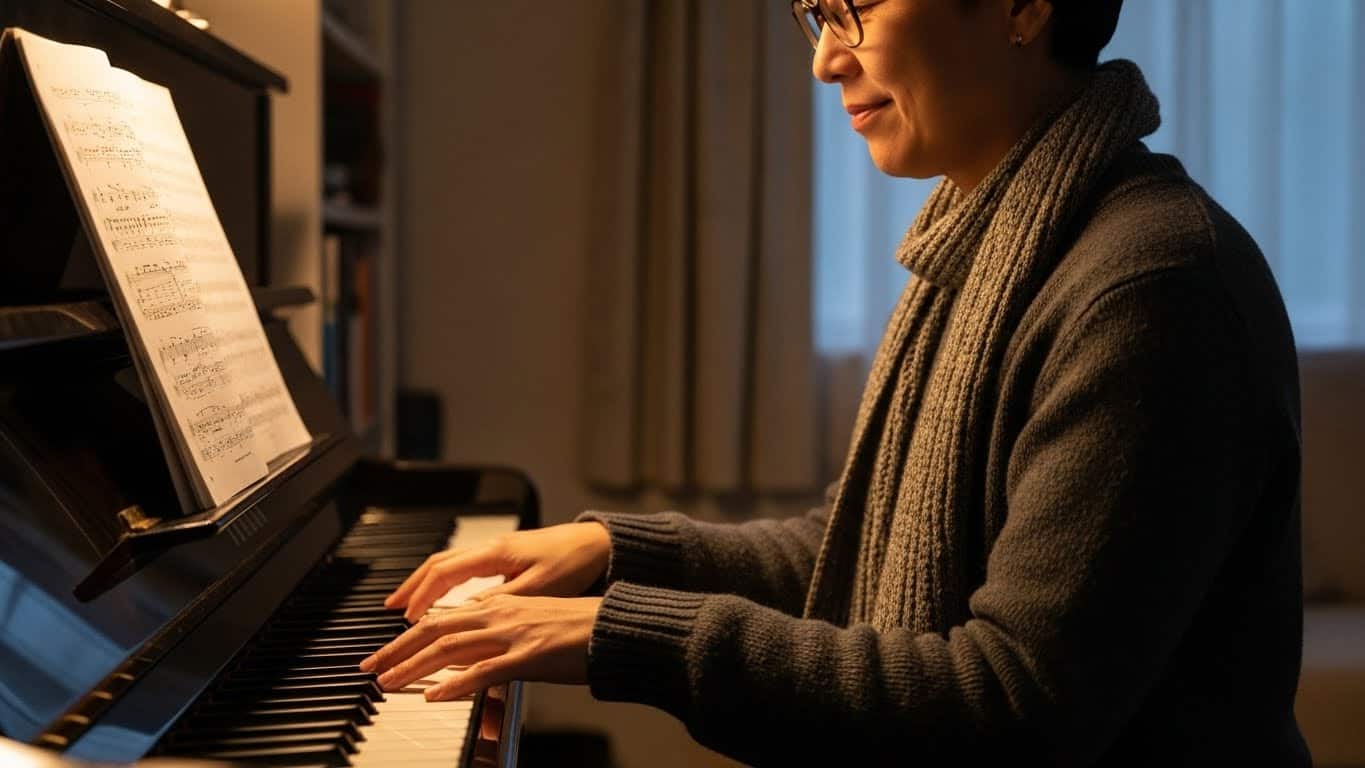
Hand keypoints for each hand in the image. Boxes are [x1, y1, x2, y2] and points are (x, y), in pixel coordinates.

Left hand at [359, 594, 599, 699]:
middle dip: (396, 649)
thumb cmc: (579, 628)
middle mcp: (500, 613)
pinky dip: (453, 684)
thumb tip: (472, 656)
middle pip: (435, 628)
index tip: (387, 651)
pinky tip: (434, 695)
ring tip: (389, 682)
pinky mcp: (527, 657)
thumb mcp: (531, 623)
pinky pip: (482, 671)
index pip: (443, 617)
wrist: (614, 626)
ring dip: (413, 666)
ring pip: (449, 647)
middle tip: (370, 667)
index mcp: (500, 603)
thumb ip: (498, 636)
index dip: (409, 635)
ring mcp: (511, 634)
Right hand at [385, 522, 609, 621]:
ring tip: (407, 606)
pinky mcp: (507, 557)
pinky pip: (464, 567)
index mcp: (496, 553)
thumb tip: (464, 618)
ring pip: (449, 564)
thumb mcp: (537, 589)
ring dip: (425, 584)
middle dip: (411, 587)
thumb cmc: (575, 563)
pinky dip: (446, 583)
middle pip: (438, 564)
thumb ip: (500, 603)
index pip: (444, 573)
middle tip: (389, 610)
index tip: (405, 618)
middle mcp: (492, 547)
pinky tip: (444, 599)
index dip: (421, 596)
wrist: (601, 544)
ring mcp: (498, 551)